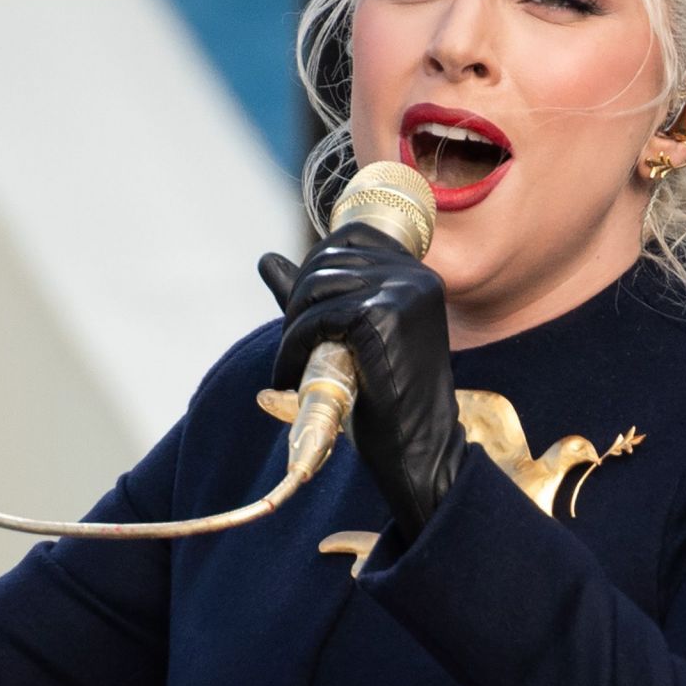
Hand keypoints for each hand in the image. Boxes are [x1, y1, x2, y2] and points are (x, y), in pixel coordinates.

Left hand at [259, 225, 463, 542]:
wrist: (419, 450)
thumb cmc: (386, 398)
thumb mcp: (350, 337)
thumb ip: (314, 296)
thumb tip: (266, 260)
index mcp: (416, 274)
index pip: (349, 236)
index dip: (314, 268)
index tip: (305, 314)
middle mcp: (414, 275)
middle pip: (327, 259)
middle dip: (297, 301)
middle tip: (292, 348)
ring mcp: (402, 292)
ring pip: (316, 287)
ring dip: (292, 328)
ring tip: (290, 365)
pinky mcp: (382, 316)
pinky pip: (317, 318)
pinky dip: (293, 347)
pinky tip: (291, 376)